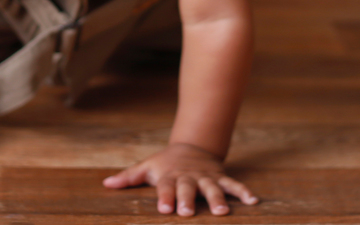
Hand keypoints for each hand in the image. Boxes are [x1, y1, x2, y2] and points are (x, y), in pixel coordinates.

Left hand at [103, 142, 257, 216]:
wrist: (191, 147)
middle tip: (187, 213)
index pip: (165, 187)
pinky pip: (233, 184)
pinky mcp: (220, 177)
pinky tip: (253, 201)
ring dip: (217, 199)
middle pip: (187, 188)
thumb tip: (106, 184)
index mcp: (169, 176)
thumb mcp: (147, 167)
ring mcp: (205, 177)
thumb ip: (128, 178)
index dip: (164, 197)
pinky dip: (243, 192)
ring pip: (212, 188)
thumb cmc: (165, 164)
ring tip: (222, 212)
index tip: (163, 209)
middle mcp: (188, 177)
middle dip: (187, 200)